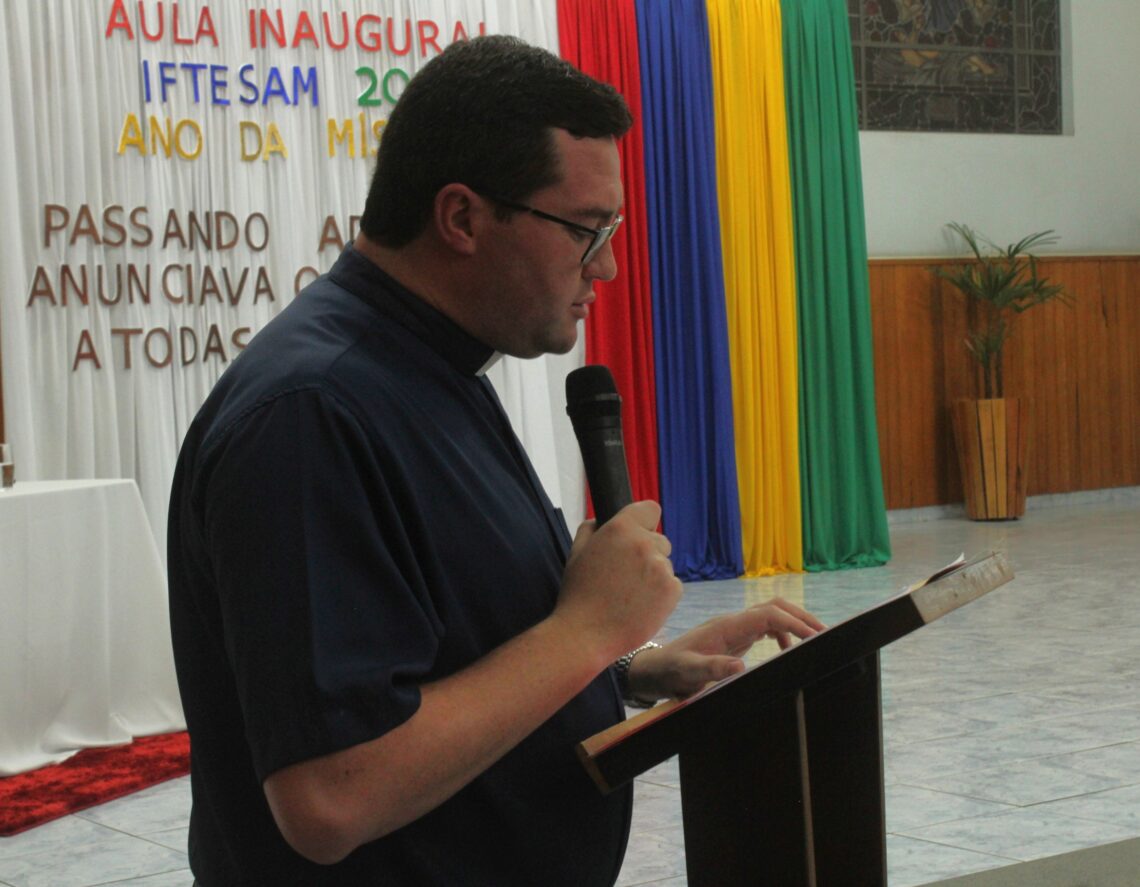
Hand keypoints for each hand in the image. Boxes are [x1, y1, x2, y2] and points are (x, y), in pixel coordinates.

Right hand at [553, 501, 682, 665]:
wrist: (586, 634)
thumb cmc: (579, 594)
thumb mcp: (576, 552)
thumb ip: (591, 528)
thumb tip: (602, 520)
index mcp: (621, 528)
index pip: (651, 509)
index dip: (644, 522)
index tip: (638, 534)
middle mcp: (644, 543)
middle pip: (661, 540)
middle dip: (648, 553)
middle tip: (626, 575)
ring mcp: (661, 567)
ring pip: (665, 565)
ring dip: (653, 576)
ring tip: (629, 595)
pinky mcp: (672, 590)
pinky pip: (673, 586)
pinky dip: (661, 595)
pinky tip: (640, 606)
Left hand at [626, 598, 824, 702]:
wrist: (655, 668)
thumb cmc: (670, 671)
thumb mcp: (688, 673)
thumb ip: (712, 668)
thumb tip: (740, 665)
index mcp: (726, 627)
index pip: (767, 615)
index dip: (793, 622)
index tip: (815, 637)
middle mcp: (733, 622)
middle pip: (774, 607)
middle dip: (801, 617)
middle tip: (826, 634)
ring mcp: (734, 628)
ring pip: (771, 615)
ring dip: (794, 623)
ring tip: (815, 641)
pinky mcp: (733, 637)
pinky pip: (764, 627)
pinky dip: (781, 634)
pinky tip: (786, 652)